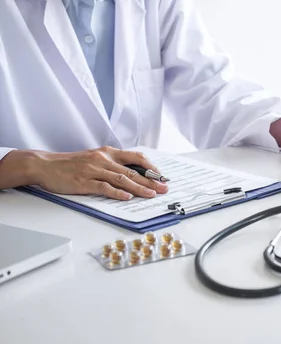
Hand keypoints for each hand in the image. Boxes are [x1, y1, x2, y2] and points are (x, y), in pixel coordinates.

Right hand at [32, 146, 168, 199]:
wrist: (46, 165)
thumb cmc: (72, 164)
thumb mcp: (95, 158)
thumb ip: (113, 164)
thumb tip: (134, 174)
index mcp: (108, 153)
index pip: (135, 158)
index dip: (151, 167)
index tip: (162, 176)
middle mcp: (103, 159)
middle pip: (132, 171)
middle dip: (151, 180)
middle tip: (163, 188)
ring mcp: (94, 171)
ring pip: (122, 179)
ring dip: (139, 188)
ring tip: (151, 194)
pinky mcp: (84, 182)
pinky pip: (104, 187)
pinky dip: (117, 192)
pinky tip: (127, 197)